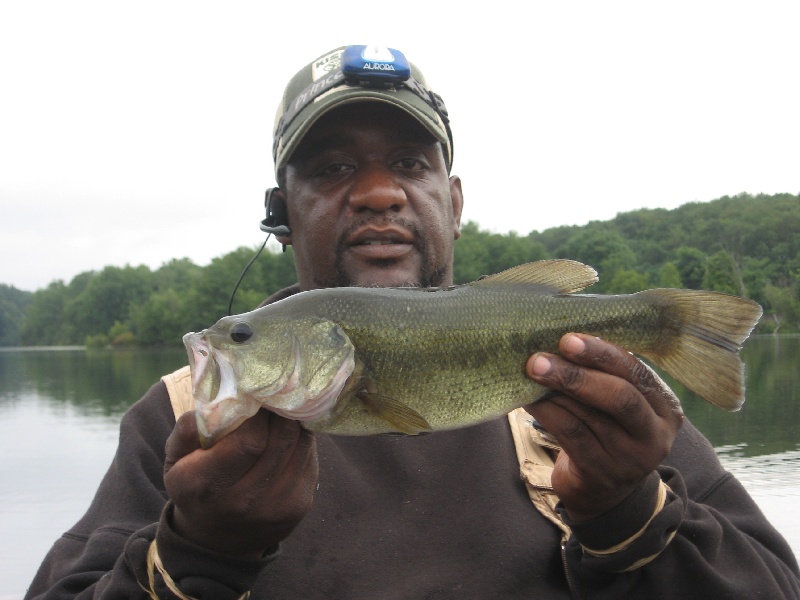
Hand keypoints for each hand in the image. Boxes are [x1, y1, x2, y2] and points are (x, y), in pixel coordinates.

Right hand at [164, 408, 317, 557]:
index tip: (257, 394)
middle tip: (275, 392)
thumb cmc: (195, 485)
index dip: (259, 412)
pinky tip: (289, 432)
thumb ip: (188, 428)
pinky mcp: (300, 506)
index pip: (249, 440)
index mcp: (206, 485)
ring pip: (301, 444)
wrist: (216, 540)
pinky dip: (303, 439)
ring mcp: (277, 507)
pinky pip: (310, 457)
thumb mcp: (175, 459)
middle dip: (281, 410)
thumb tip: (219, 400)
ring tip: (282, 409)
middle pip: (281, 438)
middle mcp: (244, 501)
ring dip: (294, 421)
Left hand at [524, 333, 683, 522]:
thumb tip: (565, 338)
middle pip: (619, 397)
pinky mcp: (602, 474)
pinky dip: (546, 413)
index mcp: (666, 407)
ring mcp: (630, 459)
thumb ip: (607, 375)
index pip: (637, 372)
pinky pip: (570, 435)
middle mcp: (654, 434)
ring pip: (588, 416)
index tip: (568, 339)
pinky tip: (528, 399)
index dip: (602, 353)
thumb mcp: (621, 404)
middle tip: (539, 359)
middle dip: (576, 374)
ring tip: (529, 372)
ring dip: (554, 391)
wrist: (605, 491)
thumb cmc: (609, 430)